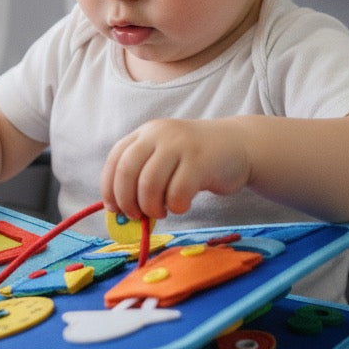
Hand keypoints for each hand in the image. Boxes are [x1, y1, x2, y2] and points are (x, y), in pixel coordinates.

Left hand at [100, 118, 251, 221]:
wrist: (239, 145)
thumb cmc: (196, 159)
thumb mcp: (165, 157)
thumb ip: (143, 176)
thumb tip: (120, 212)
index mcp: (146, 133)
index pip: (116, 159)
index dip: (110, 187)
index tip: (115, 209)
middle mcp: (159, 134)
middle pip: (127, 172)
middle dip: (127, 201)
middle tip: (137, 216)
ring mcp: (180, 145)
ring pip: (149, 184)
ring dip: (152, 207)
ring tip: (163, 211)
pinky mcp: (200, 161)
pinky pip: (177, 193)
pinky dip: (176, 207)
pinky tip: (183, 204)